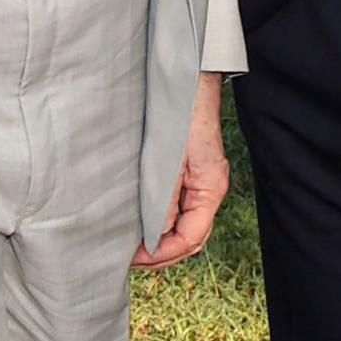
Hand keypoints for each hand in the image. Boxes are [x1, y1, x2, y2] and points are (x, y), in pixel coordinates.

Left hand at [133, 73, 229, 270]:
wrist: (185, 80)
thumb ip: (162, 202)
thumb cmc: (179, 115)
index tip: (136, 257)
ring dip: (161, 240)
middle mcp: (208, 190)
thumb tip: (154, 238)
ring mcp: (199, 183)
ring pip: (184, 225)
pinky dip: (161, 222)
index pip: (191, 238)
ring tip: (133, 247)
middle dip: (162, 254)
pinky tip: (141, 223)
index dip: (164, 254)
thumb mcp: (167, 162)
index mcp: (210, 189)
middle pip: (191, 238)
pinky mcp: (188, 174)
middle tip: (130, 260)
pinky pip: (178, 209)